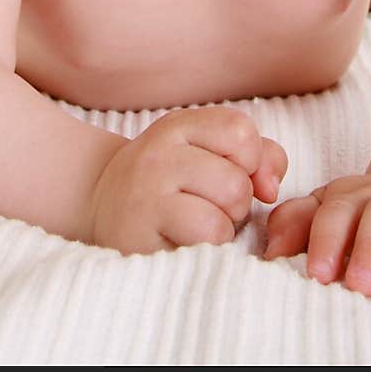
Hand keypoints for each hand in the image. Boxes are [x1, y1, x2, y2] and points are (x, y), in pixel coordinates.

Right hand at [87, 105, 287, 255]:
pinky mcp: (140, 229)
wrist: (99, 204)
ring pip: (227, 204)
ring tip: (199, 224)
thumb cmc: (170, 183)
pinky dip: (211, 246)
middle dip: (237, 203)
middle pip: (238, 179)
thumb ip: (259, 157)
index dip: (251, 161)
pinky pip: (207, 234)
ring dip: (226, 225)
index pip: (241, 131)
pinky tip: (187, 242)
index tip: (233, 174)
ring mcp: (146, 189)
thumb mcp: (209, 154)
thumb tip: (271, 187)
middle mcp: (159, 151)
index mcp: (179, 126)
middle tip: (209, 207)